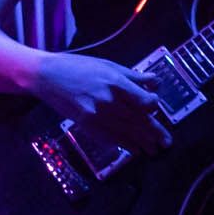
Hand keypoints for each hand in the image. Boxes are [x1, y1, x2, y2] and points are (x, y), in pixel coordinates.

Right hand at [31, 51, 170, 155]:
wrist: (47, 76)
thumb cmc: (78, 66)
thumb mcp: (108, 65)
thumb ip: (133, 76)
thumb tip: (155, 82)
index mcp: (115, 82)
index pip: (144, 101)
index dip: (154, 106)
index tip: (155, 108)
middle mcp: (108, 101)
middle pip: (138, 120)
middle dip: (154, 133)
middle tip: (166, 142)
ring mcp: (96, 115)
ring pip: (126, 133)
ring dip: (142, 143)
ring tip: (154, 150)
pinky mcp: (86, 125)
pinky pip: (110, 138)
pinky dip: (124, 145)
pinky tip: (134, 150)